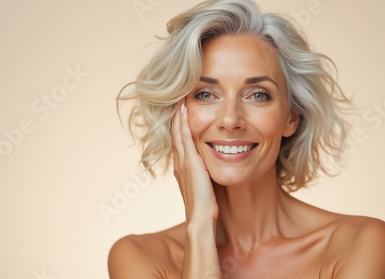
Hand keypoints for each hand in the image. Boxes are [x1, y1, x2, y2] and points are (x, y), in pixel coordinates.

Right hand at [171, 98, 218, 221]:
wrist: (200, 217)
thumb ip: (203, 173)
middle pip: (175, 133)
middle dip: (176, 116)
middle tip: (177, 98)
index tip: (181, 110)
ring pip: (177, 132)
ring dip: (178, 115)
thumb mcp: (202, 185)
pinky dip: (183, 122)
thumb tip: (209, 167)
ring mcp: (182, 161)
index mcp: (181, 167)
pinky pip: (184, 137)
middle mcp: (179, 162)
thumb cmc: (204, 206)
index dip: (179, 125)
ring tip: (179, 98)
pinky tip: (185, 109)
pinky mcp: (190, 162)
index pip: (178, 140)